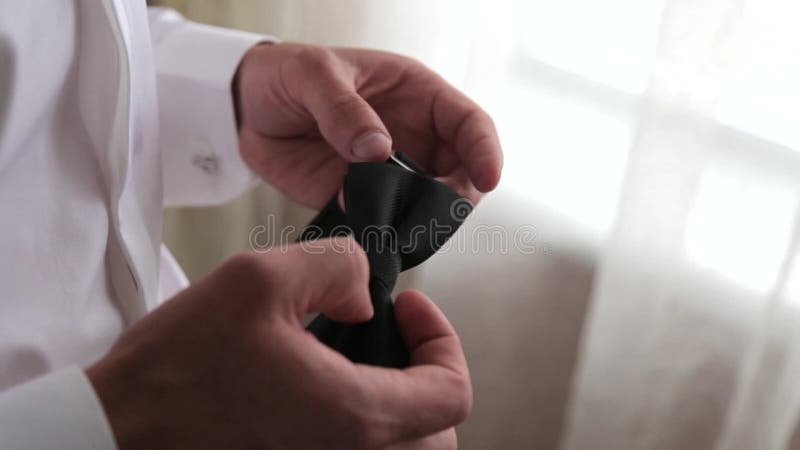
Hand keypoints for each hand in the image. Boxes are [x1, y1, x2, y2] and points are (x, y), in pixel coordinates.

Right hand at [86, 237, 470, 449]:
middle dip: (426, 374)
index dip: (441, 340)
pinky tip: (321, 385)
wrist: (115, 434)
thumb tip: (364, 295)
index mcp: (353, 417)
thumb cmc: (176, 368)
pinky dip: (364, 426)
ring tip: (355, 357)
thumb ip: (334, 267)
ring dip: (399, 402)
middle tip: (389, 334)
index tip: (406, 309)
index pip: (450, 394)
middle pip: (436, 431)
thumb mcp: (257, 281)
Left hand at [234, 42, 501, 207]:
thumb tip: (380, 150)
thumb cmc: (286, 74)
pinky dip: (385, 233)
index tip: (487, 178)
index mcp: (416, 96)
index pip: (469, 123)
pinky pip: (386, 221)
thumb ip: (344, 109)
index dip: (485, 151)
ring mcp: (389, 173)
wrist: (243, 108)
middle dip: (454, 197)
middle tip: (430, 211)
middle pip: (458, 174)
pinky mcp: (361, 199)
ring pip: (426, 205)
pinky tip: (372, 235)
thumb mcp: (313, 76)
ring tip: (395, 226)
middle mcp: (412, 137)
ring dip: (419, 220)